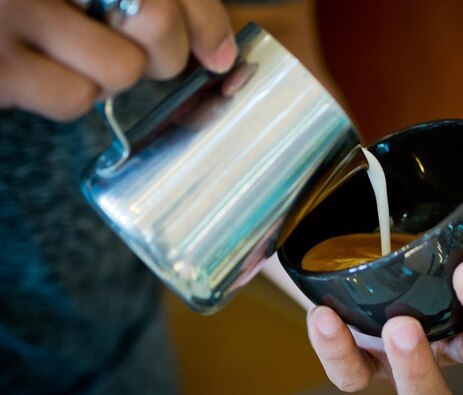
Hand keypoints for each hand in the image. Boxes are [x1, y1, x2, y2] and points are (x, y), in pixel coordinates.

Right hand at [0, 0, 236, 119]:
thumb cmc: (25, 4)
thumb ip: (169, 3)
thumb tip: (222, 56)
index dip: (203, 19)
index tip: (217, 53)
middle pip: (158, 28)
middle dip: (158, 51)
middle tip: (126, 42)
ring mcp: (13, 14)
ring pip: (120, 71)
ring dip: (104, 72)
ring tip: (64, 48)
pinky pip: (75, 99)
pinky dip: (67, 93)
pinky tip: (37, 69)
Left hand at [307, 141, 462, 394]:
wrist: (349, 248)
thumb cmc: (409, 231)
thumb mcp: (439, 199)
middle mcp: (457, 338)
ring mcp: (410, 359)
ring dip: (420, 366)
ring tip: (402, 326)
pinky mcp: (363, 364)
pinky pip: (353, 375)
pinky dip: (339, 352)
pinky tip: (324, 316)